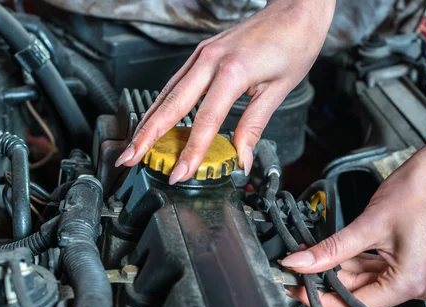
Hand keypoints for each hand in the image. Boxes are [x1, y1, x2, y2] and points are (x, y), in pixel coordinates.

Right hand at [114, 0, 334, 183]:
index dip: (190, 151)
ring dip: (148, 121)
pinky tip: (153, 119)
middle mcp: (210, 60)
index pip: (205, 121)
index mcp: (232, 71)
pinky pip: (175, 82)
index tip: (179, 173)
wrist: (296, 10)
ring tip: (134, 144)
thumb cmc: (293, 44)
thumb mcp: (278, 90)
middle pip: (171, 105)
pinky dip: (161, 104)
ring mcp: (202, 54)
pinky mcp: (201, 53)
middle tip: (129, 158)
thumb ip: (253, 127)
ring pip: (166, 92)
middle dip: (147, 135)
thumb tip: (242, 159)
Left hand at [281, 143, 425, 306]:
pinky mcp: (410, 261)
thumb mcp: (368, 224)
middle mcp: (416, 285)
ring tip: (310, 254)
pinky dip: (352, 260)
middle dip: (327, 279)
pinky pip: (375, 268)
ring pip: (364, 280)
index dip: (322, 299)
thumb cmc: (421, 191)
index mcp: (410, 283)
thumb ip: (331, 249)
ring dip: (337, 267)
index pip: (356, 305)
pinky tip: (332, 251)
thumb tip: (300, 262)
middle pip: (360, 293)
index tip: (297, 290)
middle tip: (299, 268)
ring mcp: (415, 273)